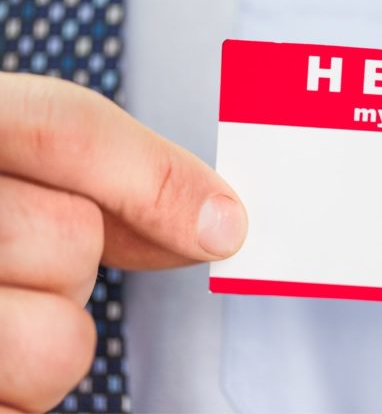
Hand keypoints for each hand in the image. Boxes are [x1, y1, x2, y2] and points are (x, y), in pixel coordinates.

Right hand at [0, 73, 246, 411]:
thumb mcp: (11, 165)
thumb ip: (108, 176)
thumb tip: (218, 221)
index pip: (64, 128)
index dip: (159, 177)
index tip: (227, 226)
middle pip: (71, 238)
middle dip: (67, 256)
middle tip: (10, 257)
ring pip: (59, 342)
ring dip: (44, 341)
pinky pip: (26, 404)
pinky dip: (17, 393)